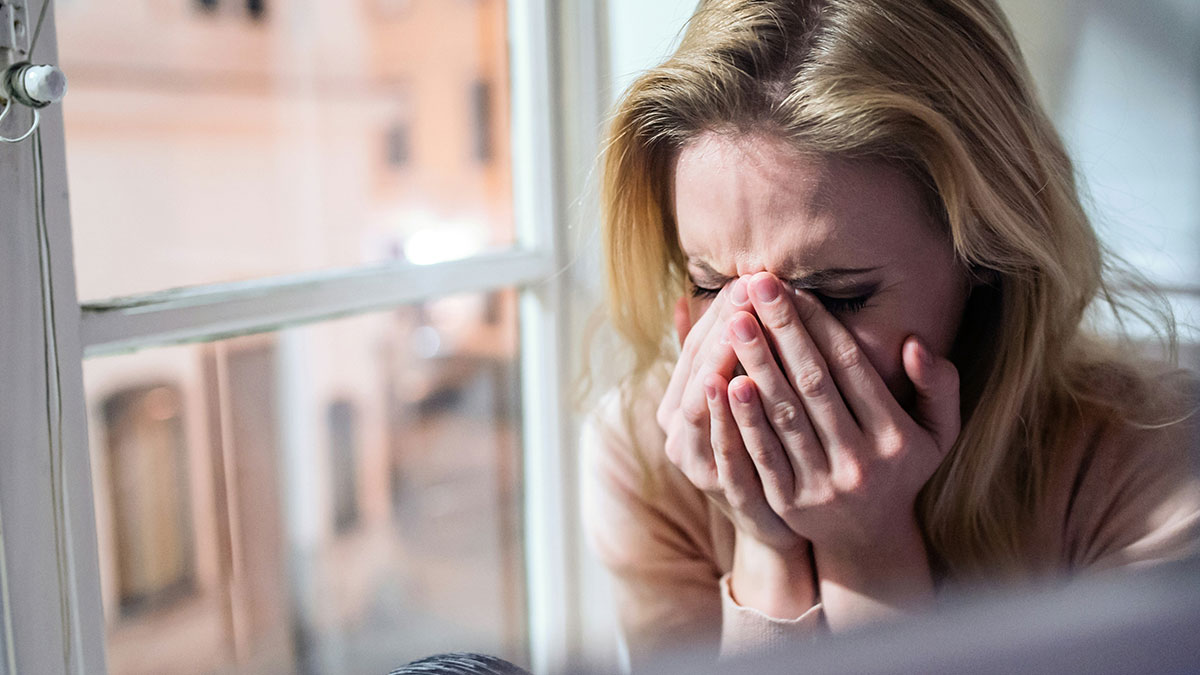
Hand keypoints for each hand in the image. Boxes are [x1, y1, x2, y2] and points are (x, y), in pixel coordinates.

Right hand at [656, 286, 802, 550]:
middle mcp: (679, 435)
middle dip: (723, 327)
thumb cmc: (761, 450)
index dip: (718, 313)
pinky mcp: (726, 494)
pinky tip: (739, 381)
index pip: (694, 349)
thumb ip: (712, 357)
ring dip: (722, 359)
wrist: (781, 528)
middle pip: (698, 371)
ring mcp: (700, 465)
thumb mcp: (735, 401)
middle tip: (748, 287)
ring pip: (704, 405)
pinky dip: (728, 415)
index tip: (745, 278)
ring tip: (739, 321)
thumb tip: (683, 300)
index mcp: (678, 408)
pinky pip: (723, 448)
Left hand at [722, 272, 959, 550]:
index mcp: (896, 437)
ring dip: (757, 365)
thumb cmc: (901, 467)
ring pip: (784, 416)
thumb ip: (940, 385)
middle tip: (755, 285)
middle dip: (782, 331)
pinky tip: (723, 382)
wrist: (868, 538)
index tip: (793, 287)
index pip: (850, 368)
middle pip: (813, 385)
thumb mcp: (939, 431)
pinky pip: (762, 454)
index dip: (819, 325)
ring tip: (734, 321)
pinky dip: (743, 418)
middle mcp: (860, 461)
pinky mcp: (788, 504)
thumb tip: (914, 343)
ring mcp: (822, 485)